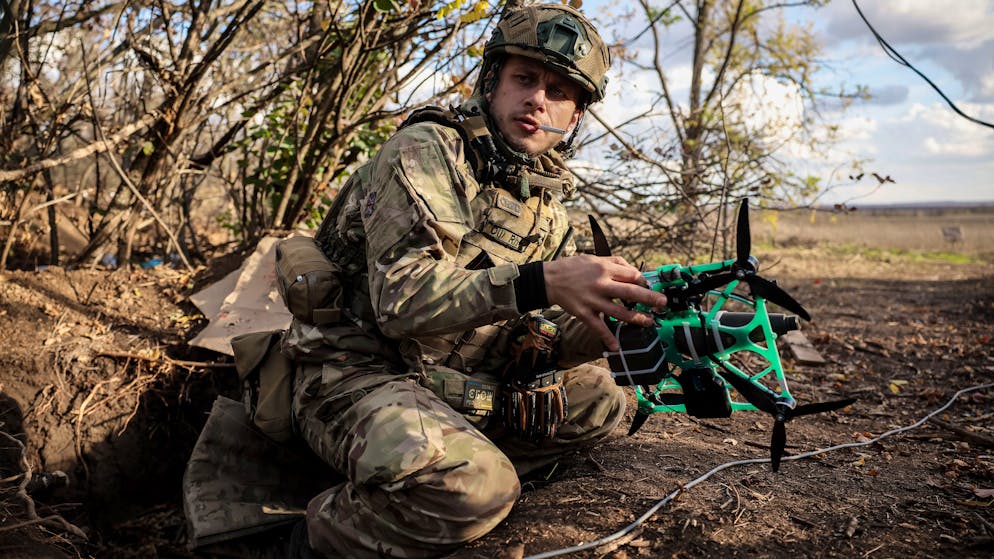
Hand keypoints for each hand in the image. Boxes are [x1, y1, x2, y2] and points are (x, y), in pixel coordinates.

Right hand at [543, 254, 667, 350]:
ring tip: (649, 322)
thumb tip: (635, 271)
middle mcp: (601, 284)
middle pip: (631, 292)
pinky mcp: (583, 313)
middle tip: (663, 304)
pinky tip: (616, 346)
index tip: (649, 288)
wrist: (549, 280)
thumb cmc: (573, 267)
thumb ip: (615, 263)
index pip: (632, 275)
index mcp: (605, 268)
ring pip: (619, 311)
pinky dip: (607, 337)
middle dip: (650, 299)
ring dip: (636, 318)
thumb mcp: (594, 258)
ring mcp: (592, 300)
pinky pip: (598, 327)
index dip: (644, 282)